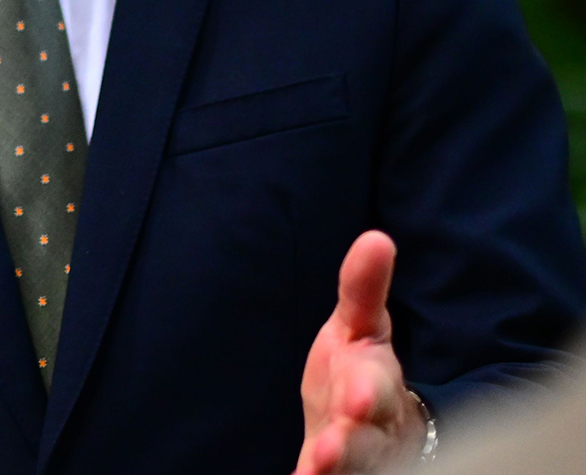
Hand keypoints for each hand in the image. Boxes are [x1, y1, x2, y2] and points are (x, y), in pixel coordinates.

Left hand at [294, 231, 426, 474]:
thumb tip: (377, 237)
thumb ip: (363, 287)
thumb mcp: (358, 326)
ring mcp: (355, 462)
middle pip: (364, 444)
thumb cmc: (361, 371)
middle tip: (328, 450)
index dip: (368, 394)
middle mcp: (370, 432)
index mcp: (375, 385)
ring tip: (312, 474)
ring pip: (350, 469)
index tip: (357, 395)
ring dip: (332, 469)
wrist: (371, 432)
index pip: (376, 389)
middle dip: (348, 446)